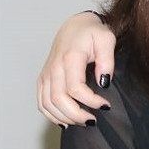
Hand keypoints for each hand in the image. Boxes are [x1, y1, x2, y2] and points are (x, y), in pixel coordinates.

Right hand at [37, 11, 117, 125]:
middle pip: (59, 99)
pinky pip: (41, 102)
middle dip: (77, 114)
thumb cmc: (92, 32)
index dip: (90, 101)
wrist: (75, 26)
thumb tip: (104, 82)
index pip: (75, 87)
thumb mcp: (106, 39)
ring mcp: (46, 74)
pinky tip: (66, 121)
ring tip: (84, 121)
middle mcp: (54, 67)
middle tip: (94, 120)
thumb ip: (107, 60)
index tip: (105, 105)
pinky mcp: (43, 79)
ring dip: (65, 117)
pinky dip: (51, 115)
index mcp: (70, 57)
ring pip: (48, 104)